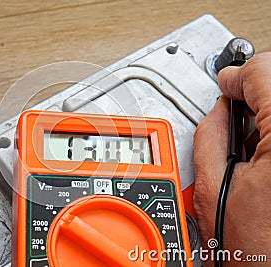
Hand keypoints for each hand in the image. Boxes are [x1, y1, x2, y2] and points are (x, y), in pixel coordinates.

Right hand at [194, 52, 270, 264]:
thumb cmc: (257, 246)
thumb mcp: (213, 186)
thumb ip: (211, 134)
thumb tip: (219, 108)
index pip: (262, 72)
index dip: (237, 74)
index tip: (227, 83)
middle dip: (256, 84)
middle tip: (237, 98)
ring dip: (269, 103)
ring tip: (252, 127)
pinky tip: (269, 142)